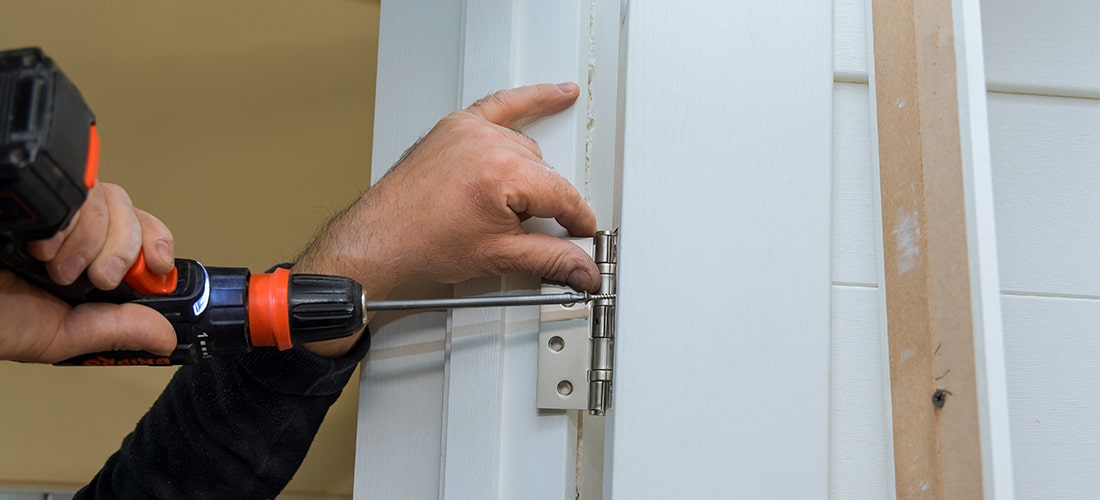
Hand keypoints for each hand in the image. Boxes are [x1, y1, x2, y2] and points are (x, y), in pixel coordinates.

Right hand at [0, 182, 176, 362]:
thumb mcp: (60, 333)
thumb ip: (114, 329)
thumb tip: (167, 337)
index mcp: (85, 257)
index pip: (139, 229)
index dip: (156, 241)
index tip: (159, 264)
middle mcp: (69, 227)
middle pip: (126, 208)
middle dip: (123, 248)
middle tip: (98, 278)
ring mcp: (46, 209)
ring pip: (101, 196)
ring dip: (89, 239)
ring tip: (58, 268)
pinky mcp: (25, 197)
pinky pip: (67, 190)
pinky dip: (65, 220)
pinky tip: (43, 246)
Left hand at [295, 82, 598, 355]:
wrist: (380, 239)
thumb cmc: (423, 245)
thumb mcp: (498, 257)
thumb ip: (550, 260)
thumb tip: (583, 269)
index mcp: (502, 174)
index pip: (562, 195)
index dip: (577, 221)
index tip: (582, 234)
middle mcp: (488, 144)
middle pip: (546, 174)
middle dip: (544, 205)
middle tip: (524, 233)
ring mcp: (471, 130)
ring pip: (527, 150)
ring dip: (527, 175)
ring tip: (502, 207)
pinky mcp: (457, 125)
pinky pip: (503, 104)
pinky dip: (532, 99)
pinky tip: (558, 94)